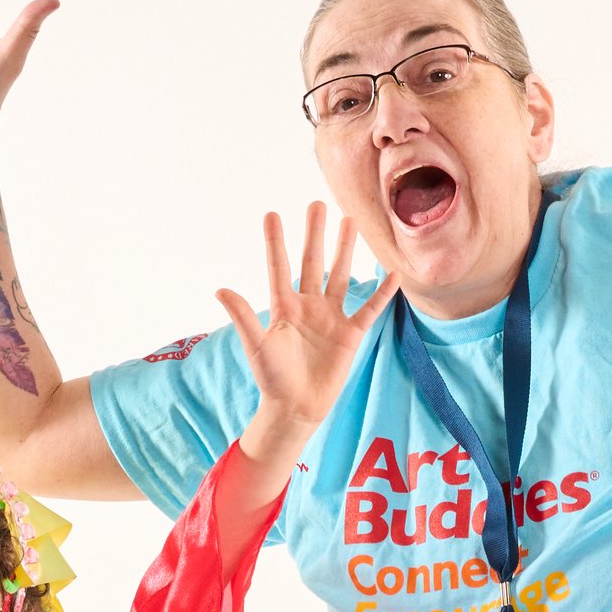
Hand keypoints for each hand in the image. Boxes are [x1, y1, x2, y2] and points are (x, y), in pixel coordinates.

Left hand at [218, 206, 394, 459]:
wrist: (296, 408)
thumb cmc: (272, 379)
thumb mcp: (256, 346)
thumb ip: (243, 317)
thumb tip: (220, 289)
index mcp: (283, 306)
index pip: (278, 267)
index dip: (275, 242)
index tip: (272, 214)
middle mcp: (308, 306)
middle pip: (312, 262)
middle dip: (314, 234)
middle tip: (318, 204)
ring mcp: (330, 317)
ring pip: (340, 276)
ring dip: (344, 250)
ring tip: (350, 221)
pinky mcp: (350, 334)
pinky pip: (369, 309)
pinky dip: (381, 293)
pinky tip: (391, 274)